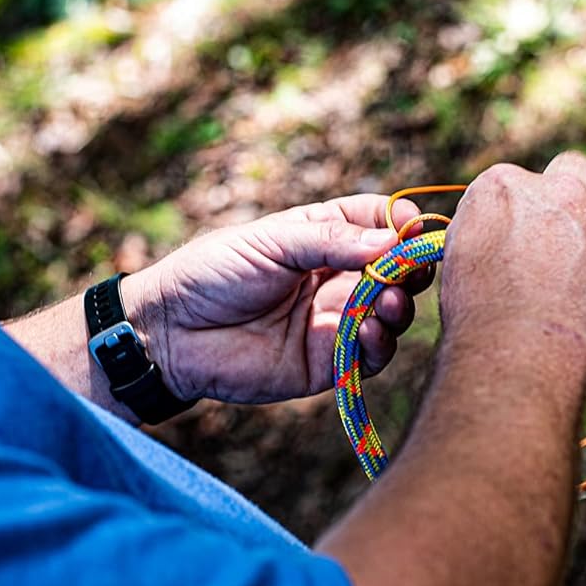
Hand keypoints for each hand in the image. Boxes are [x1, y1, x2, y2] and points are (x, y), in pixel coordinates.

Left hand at [123, 195, 430, 405]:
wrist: (169, 332)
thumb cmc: (211, 274)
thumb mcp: (272, 242)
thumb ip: (331, 241)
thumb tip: (393, 240)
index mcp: (322, 237)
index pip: (378, 222)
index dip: (402, 223)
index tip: (415, 228)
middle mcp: (336, 278)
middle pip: (396, 269)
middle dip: (412, 267)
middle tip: (414, 268)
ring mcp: (334, 321)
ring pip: (390, 314)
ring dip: (400, 305)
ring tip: (391, 300)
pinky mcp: (327, 364)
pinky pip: (369, 356)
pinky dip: (380, 343)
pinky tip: (371, 330)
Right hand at [440, 152, 585, 383]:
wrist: (519, 349)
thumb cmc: (478, 316)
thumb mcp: (458, 259)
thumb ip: (485, 233)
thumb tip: (498, 241)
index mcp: (504, 185)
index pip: (519, 183)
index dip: (522, 215)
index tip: (518, 244)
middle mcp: (558, 190)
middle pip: (575, 170)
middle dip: (572, 197)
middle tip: (562, 244)